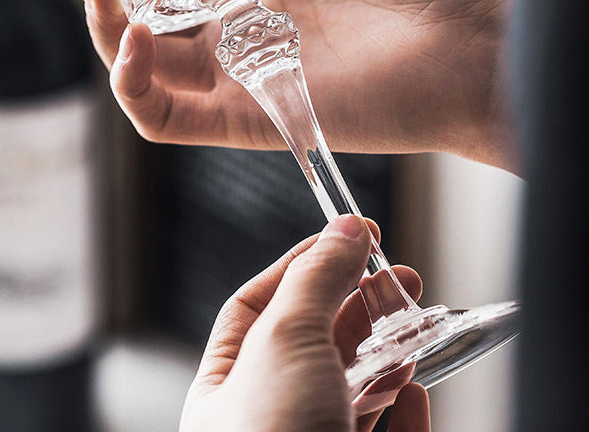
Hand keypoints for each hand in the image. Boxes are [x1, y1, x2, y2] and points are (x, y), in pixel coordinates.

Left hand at [179, 216, 429, 431]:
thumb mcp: (284, 339)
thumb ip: (315, 277)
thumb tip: (343, 227)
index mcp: (227, 385)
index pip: (259, 305)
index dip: (303, 266)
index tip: (345, 237)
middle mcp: (267, 419)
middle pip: (314, 343)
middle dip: (357, 303)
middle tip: (397, 275)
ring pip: (353, 390)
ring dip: (386, 350)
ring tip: (413, 318)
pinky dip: (403, 411)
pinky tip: (412, 389)